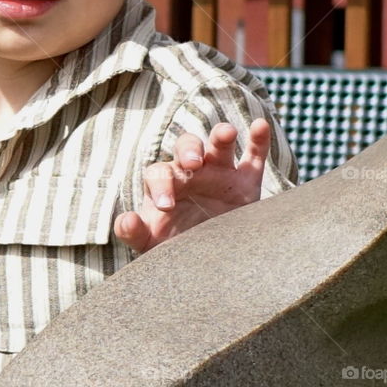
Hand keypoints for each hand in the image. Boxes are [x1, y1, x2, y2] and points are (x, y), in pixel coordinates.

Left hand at [113, 119, 271, 254]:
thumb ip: (134, 232)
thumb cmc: (173, 247)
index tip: (166, 206)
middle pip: (187, 147)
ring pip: (219, 145)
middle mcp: (191, 172)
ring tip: (227, 134)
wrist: (206, 261)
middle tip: (193, 164)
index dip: (161, 186)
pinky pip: (254, 156)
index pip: (159, 174)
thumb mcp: (151, 243)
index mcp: (165, 183)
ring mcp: (220, 173)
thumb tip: (126, 220)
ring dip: (222, 135)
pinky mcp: (246, 182)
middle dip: (189, 151)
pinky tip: (260, 126)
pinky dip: (259, 140)